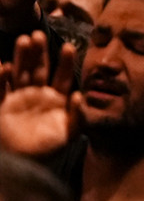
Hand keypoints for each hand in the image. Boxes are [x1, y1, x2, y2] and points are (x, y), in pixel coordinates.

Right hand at [0, 32, 79, 157]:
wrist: (24, 166)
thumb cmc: (49, 149)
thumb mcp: (68, 134)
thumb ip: (77, 116)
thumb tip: (78, 95)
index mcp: (55, 98)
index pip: (61, 75)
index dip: (65, 61)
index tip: (70, 46)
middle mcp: (36, 94)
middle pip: (38, 68)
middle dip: (39, 52)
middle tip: (39, 34)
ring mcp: (17, 98)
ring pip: (19, 73)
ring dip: (21, 57)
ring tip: (24, 39)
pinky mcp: (1, 107)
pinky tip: (3, 66)